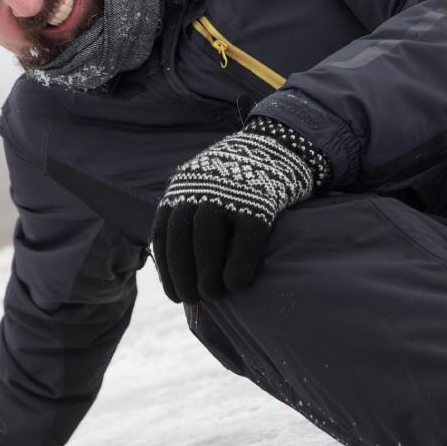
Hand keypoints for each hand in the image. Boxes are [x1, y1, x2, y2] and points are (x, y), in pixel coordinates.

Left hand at [151, 116, 329, 302]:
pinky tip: (238, 285)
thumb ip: (193, 215)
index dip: (167, 268)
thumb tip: (185, 267)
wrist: (282, 145)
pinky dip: (238, 265)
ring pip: (207, 239)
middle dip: (183, 274)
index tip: (175, 295)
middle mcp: (200, 187)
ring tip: (213, 295)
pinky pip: (245, 239)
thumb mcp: (208, 185)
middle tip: (193, 300)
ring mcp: (230, 192)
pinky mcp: (260, 199)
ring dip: (206, 274)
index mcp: (183, 186)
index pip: (164, 232)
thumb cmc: (243, 179)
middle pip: (181, 237)